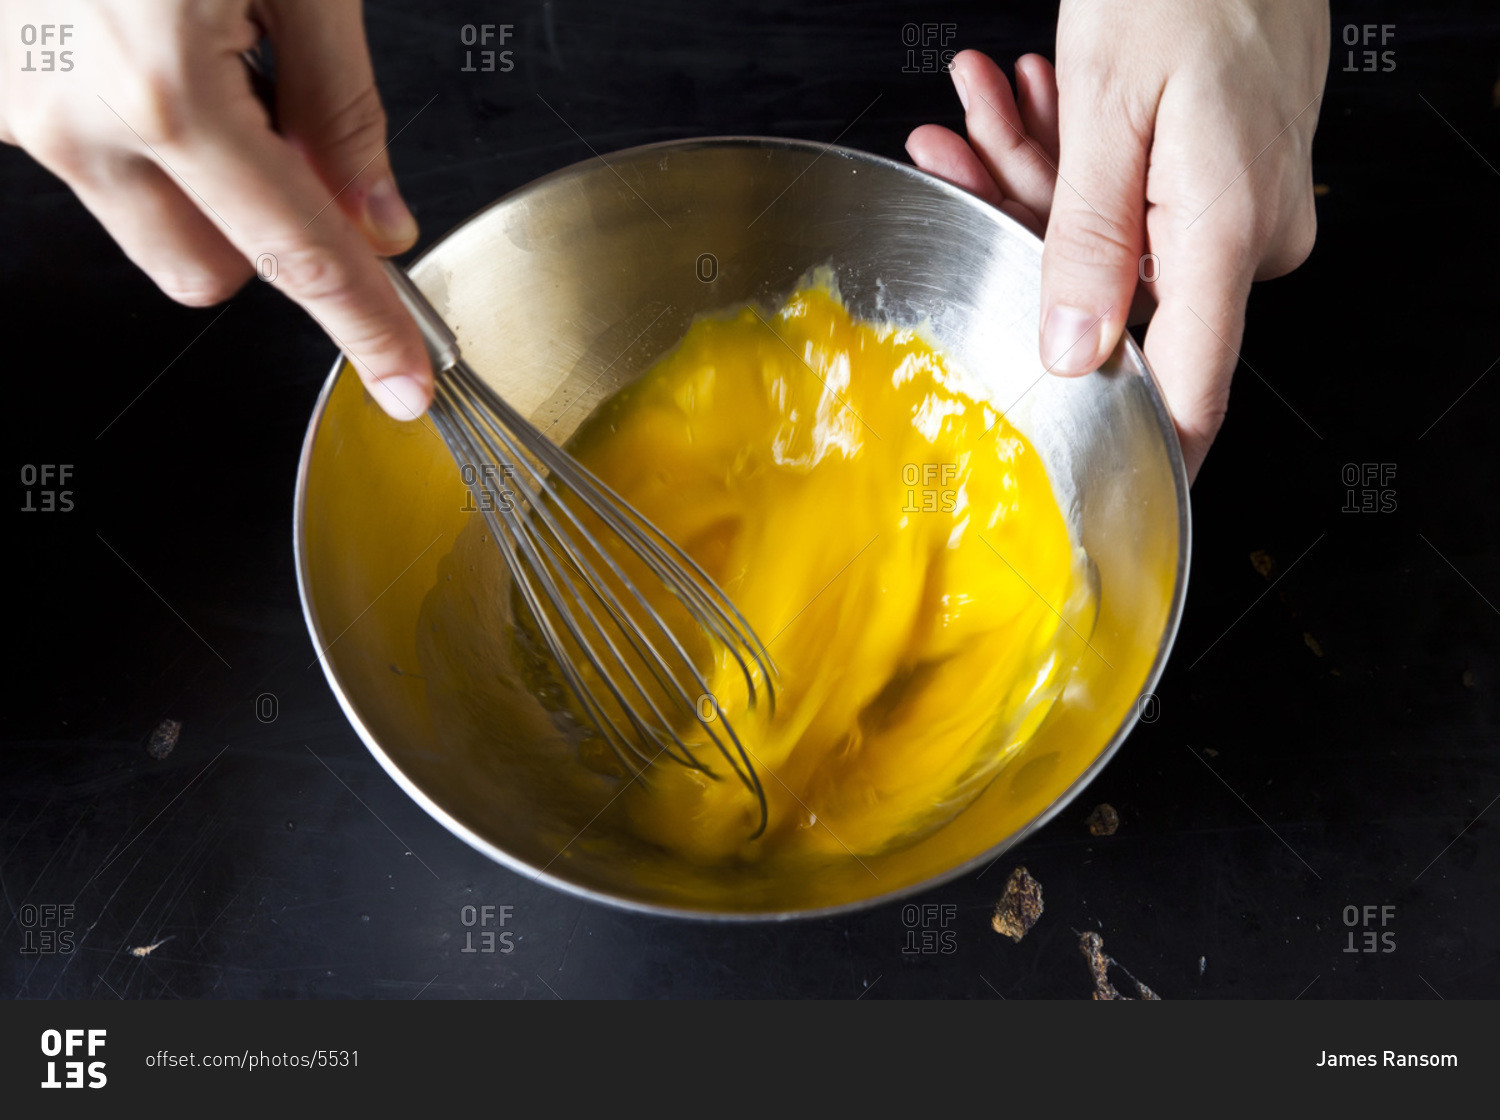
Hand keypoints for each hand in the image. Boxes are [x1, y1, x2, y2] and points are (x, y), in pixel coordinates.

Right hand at [0, 0, 431, 418]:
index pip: (301, 256)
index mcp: (168, 92)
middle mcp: (77, 122)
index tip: (407, 381)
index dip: (367, 327)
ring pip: (148, 226)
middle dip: (267, 236)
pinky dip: (139, 136)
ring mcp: (17, 114)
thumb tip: (377, 216)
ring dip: (199, 183)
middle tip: (286, 133)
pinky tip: (142, 42)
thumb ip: (340, 105)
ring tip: (201, 55)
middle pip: (214, 274)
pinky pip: (91, 166)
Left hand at [907, 2, 1329, 479]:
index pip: (1189, 390)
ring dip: (1036, 183)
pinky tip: (1023, 111)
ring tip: (972, 112)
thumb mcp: (1109, 109)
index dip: (1141, 449)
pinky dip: (1077, 167)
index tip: (1097, 489)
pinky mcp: (1228, 177)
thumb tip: (1073, 354)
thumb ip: (1085, 247)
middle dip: (1020, 235)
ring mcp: (1244, 207)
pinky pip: (1137, 201)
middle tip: (951, 155)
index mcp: (1227, 236)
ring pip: (1114, 241)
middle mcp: (1250, 234)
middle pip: (1118, 298)